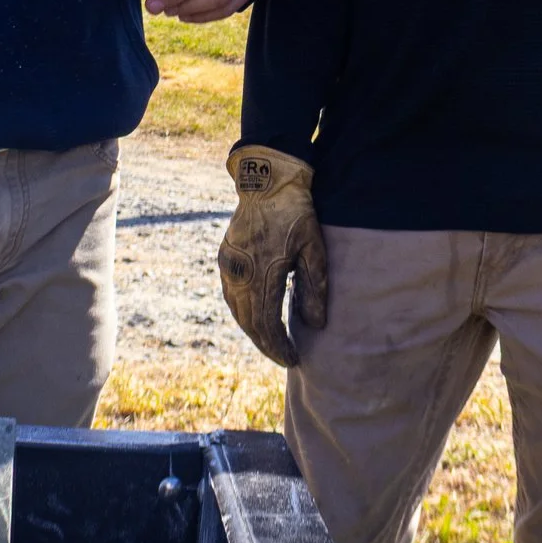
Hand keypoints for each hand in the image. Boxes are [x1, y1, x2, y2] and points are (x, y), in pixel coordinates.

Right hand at [217, 146, 327, 367]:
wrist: (267, 182)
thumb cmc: (296, 214)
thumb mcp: (314, 250)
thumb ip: (315, 289)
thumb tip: (315, 325)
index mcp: (263, 274)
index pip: (267, 325)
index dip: (279, 347)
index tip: (293, 360)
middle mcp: (241, 274)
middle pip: (250, 323)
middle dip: (267, 344)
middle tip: (284, 358)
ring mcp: (230, 266)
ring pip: (238, 311)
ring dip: (254, 331)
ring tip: (271, 342)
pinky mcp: (226, 258)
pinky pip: (232, 296)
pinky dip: (244, 313)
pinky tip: (255, 318)